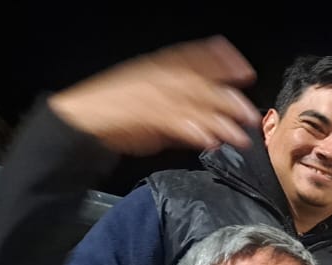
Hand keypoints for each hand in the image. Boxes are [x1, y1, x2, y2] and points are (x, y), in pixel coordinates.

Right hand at [48, 36, 258, 155]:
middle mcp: (158, 78)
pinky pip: (176, 122)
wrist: (82, 120)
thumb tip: (208, 127)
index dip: (222, 61)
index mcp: (158, 68)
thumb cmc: (115, 114)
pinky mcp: (145, 115)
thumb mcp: (151, 108)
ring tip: (239, 135)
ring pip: (194, 104)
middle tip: (250, 114)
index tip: (244, 70)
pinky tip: (210, 140)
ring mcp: (152, 95)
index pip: (195, 57)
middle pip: (202, 84)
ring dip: (220, 121)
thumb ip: (179, 114)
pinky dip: (195, 131)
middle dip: (228, 99)